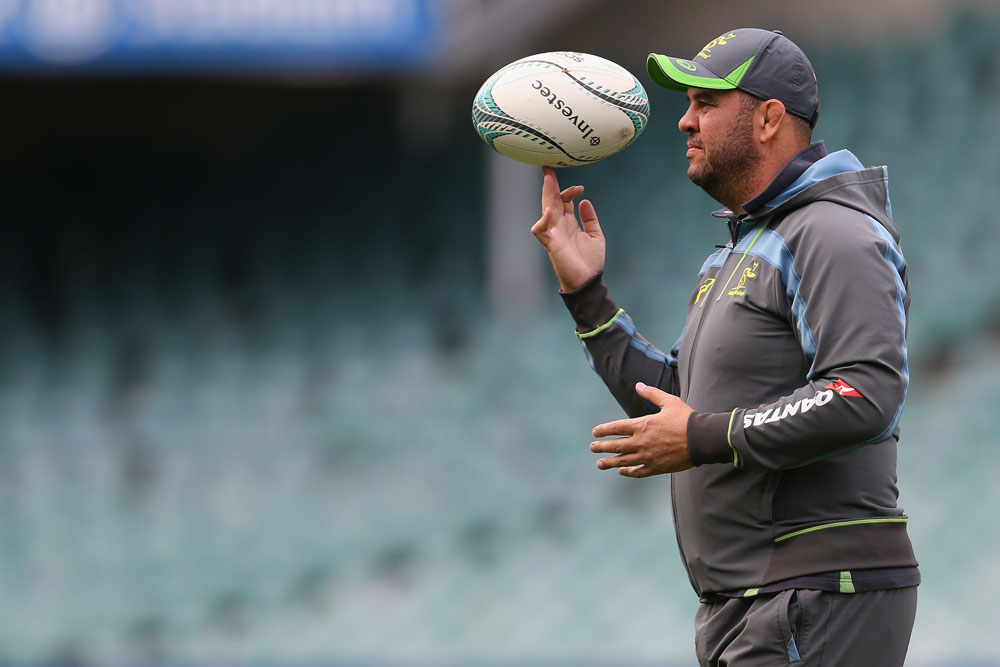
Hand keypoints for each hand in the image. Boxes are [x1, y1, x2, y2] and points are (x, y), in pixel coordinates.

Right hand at [531, 166, 604, 290]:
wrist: (588, 281)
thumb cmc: (591, 262)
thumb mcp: (596, 235)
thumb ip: (590, 218)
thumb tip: (584, 200)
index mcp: (570, 223)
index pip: (564, 201)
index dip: (569, 191)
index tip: (580, 188)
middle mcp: (560, 226)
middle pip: (552, 200)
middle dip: (550, 184)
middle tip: (547, 167)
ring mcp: (554, 234)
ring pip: (545, 209)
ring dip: (546, 194)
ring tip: (548, 179)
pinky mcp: (551, 244)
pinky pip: (540, 230)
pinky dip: (543, 220)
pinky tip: (550, 210)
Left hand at [590, 382, 694, 477]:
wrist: (702, 439)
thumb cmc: (686, 419)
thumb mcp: (669, 402)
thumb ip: (652, 394)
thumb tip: (639, 385)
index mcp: (643, 425)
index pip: (616, 428)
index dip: (604, 430)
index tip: (595, 432)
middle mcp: (642, 442)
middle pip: (616, 445)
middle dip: (602, 447)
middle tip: (592, 448)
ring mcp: (648, 456)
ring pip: (624, 461)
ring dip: (610, 462)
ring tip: (600, 464)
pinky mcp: (657, 467)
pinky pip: (639, 471)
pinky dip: (629, 472)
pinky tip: (622, 471)